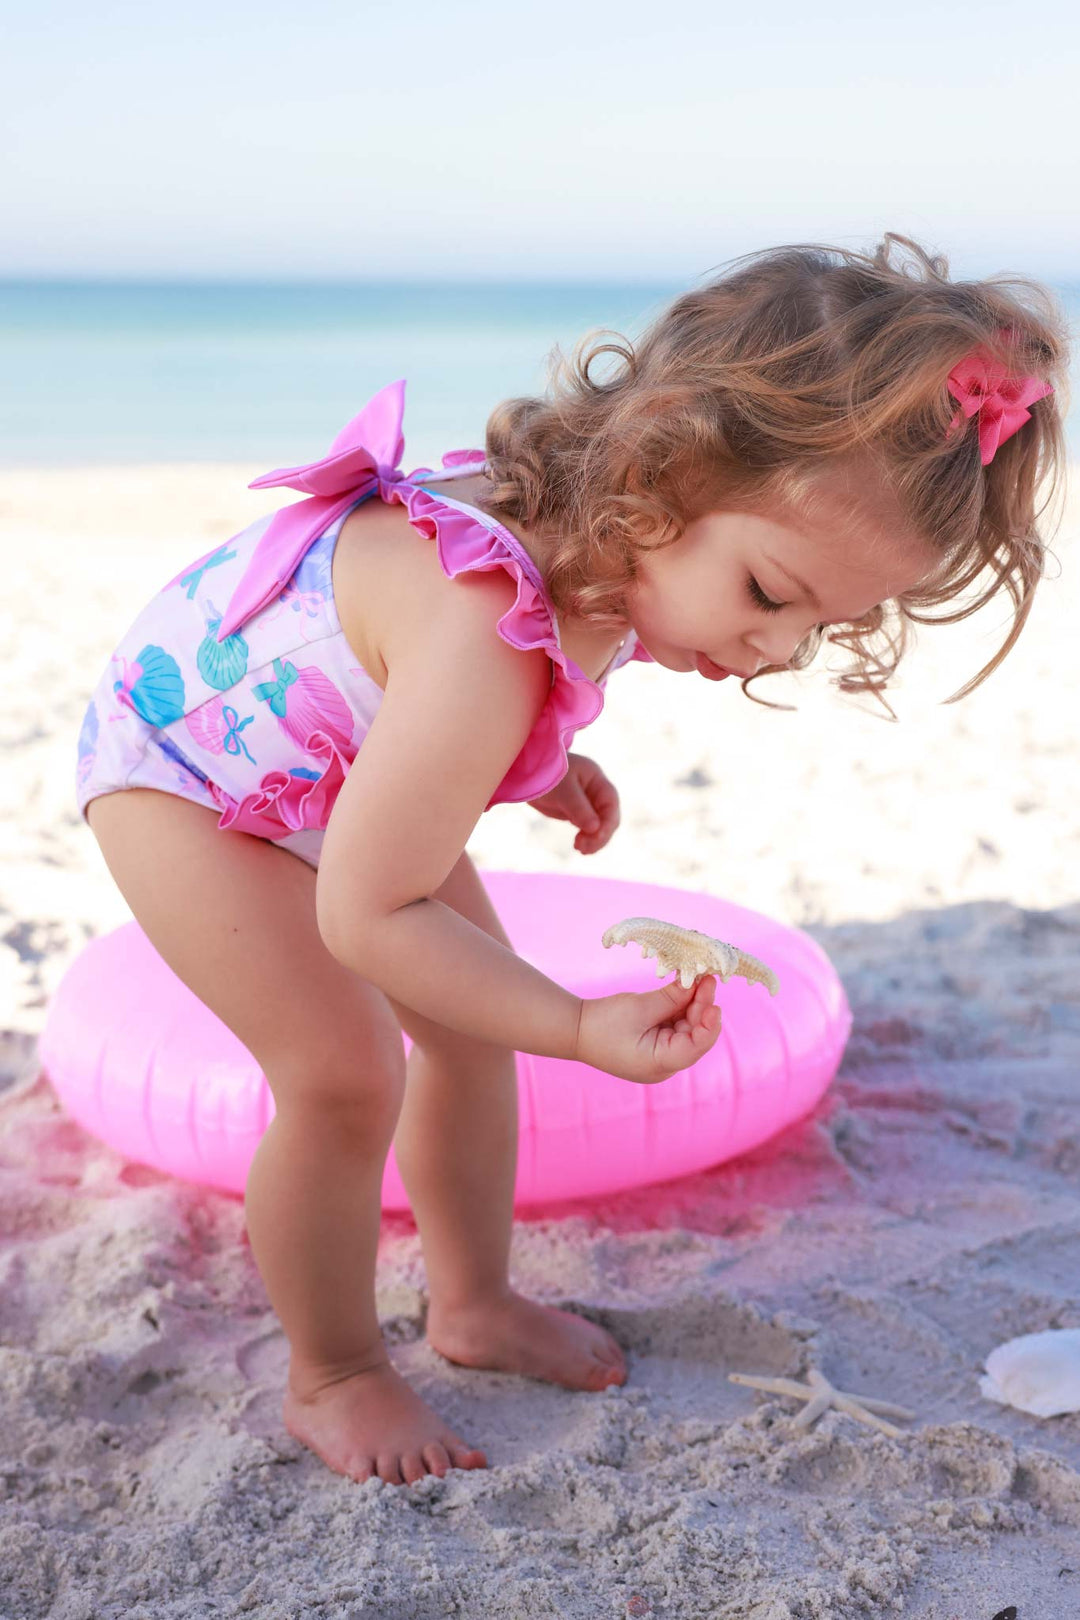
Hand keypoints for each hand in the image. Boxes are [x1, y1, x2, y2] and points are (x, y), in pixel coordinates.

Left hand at [527, 753, 619, 853]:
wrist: (527, 775)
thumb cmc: (546, 776)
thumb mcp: (563, 791)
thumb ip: (578, 808)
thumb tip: (595, 829)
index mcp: (597, 781)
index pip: (610, 804)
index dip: (607, 822)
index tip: (595, 836)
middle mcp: (596, 793)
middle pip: (608, 818)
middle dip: (600, 835)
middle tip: (583, 847)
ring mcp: (588, 804)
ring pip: (599, 826)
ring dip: (594, 840)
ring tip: (580, 849)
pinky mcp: (578, 814)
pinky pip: (588, 829)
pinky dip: (586, 839)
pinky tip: (579, 847)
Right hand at [574, 975, 720, 1084]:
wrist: (573, 1030)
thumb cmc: (603, 1023)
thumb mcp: (641, 1007)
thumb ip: (672, 998)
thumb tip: (698, 984)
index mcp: (659, 1063)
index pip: (695, 1046)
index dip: (709, 1024)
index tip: (715, 1002)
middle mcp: (663, 1064)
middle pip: (693, 1035)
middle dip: (700, 1007)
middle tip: (707, 979)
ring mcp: (659, 1055)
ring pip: (685, 1029)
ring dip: (691, 1005)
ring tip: (698, 979)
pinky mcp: (654, 1045)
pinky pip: (673, 1026)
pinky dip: (678, 1008)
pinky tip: (684, 988)